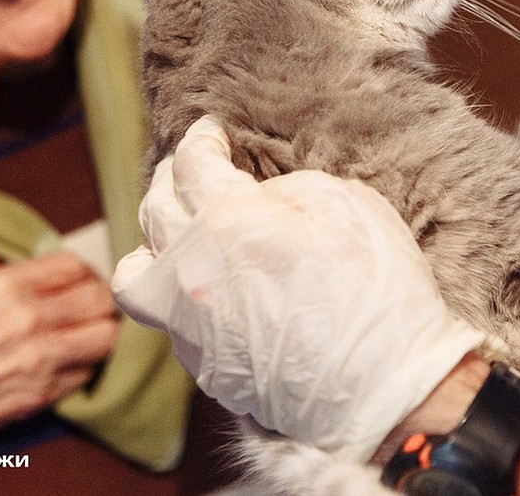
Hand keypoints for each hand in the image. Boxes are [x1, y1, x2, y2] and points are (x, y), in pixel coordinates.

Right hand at [0, 246, 118, 495]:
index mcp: (4, 289)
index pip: (73, 266)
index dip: (77, 271)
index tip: (74, 279)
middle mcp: (29, 319)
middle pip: (99, 297)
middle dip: (98, 298)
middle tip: (88, 303)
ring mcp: (42, 358)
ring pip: (107, 334)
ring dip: (102, 329)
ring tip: (88, 330)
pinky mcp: (48, 392)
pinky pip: (91, 369)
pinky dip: (88, 362)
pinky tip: (72, 359)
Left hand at [112, 116, 488, 461]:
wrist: (385, 388)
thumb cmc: (375, 290)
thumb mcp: (347, 204)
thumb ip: (290, 187)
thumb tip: (263, 197)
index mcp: (225, 220)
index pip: (191, 164)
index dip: (202, 138)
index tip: (212, 131)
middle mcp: (191, 270)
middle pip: (154, 209)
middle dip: (172, 179)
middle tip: (195, 169)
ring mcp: (190, 324)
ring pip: (134, 273)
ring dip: (150, 243)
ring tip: (175, 235)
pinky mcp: (202, 366)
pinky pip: (167, 318)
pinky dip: (178, 293)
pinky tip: (210, 287)